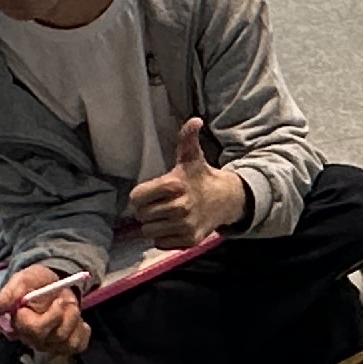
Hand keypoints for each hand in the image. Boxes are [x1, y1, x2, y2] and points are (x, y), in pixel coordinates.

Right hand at [0, 263, 90, 360]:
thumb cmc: (34, 283)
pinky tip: (77, 320)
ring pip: (69, 342)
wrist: (52, 284)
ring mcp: (50, 345)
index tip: (59, 300)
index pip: (37, 330)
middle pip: (57, 337)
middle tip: (67, 300)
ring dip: (76, 320)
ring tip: (70, 306)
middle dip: (69, 316)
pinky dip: (83, 331)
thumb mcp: (22, 280)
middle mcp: (35, 339)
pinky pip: (79, 345)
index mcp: (22, 325)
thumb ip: (9, 293)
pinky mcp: (65, 346)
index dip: (52, 317)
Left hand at [125, 116, 245, 248]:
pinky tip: (172, 226)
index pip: (136, 198)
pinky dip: (163, 237)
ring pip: (149, 231)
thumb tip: (195, 120)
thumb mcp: (191, 157)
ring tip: (164, 215)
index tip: (149, 193)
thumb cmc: (200, 177)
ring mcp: (185, 225)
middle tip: (157, 204)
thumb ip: (187, 138)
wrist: (226, 200)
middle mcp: (180, 206)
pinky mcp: (189, 240)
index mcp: (175, 184)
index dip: (139, 196)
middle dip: (146, 211)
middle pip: (142, 216)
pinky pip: (160, 243)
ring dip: (154, 224)